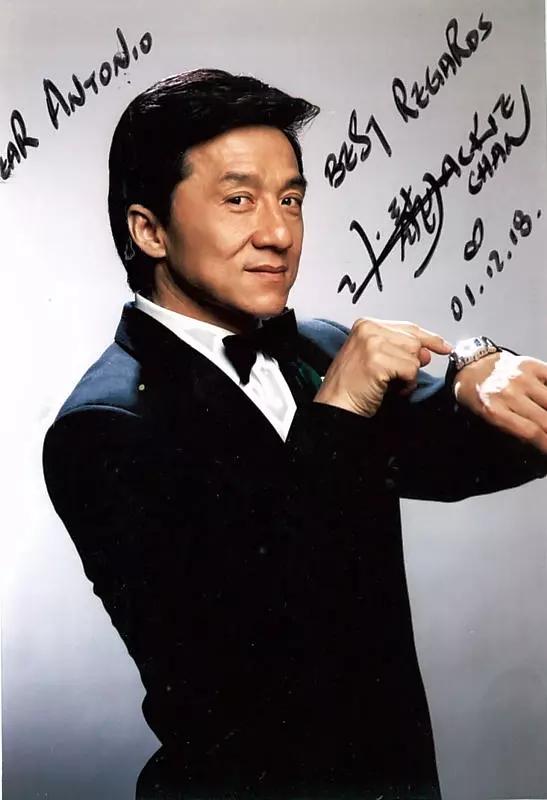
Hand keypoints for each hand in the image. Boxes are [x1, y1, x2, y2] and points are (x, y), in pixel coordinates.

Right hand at [314, 318, 451, 416]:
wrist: (335, 405)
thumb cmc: (352, 385)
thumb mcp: (374, 358)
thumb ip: (399, 349)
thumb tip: (427, 351)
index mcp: (366, 324)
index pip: (408, 327)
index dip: (429, 338)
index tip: (443, 346)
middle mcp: (368, 329)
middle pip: (414, 341)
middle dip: (412, 362)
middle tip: (395, 377)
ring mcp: (372, 343)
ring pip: (415, 356)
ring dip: (408, 375)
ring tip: (388, 383)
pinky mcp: (378, 361)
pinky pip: (410, 370)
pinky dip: (406, 384)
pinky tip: (390, 389)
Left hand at [454, 351, 546, 452]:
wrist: (472, 367)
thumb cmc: (478, 396)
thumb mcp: (484, 419)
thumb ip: (510, 431)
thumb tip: (536, 443)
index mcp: (494, 411)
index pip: (531, 432)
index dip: (546, 444)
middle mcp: (509, 393)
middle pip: (545, 419)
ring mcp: (522, 377)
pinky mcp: (531, 365)